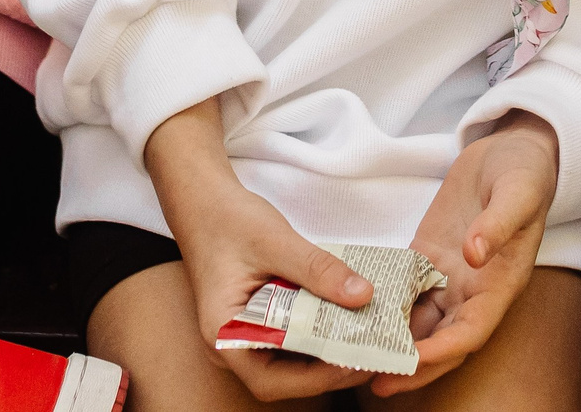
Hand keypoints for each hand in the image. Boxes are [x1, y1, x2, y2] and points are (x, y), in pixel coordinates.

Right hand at [146, 102, 374, 401]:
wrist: (205, 201)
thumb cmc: (228, 220)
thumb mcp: (275, 241)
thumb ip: (318, 269)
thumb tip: (364, 295)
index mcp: (223, 335)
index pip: (272, 379)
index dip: (317, 379)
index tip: (358, 361)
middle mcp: (232, 345)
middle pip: (285, 377)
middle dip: (331, 370)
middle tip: (376, 352)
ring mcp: (245, 335)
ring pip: (291, 359)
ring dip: (329, 352)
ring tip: (370, 336)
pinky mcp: (259, 321)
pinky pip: (292, 337)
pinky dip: (321, 332)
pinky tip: (349, 317)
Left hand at [377, 111, 559, 395]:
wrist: (514, 150)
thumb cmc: (525, 173)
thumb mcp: (519, 191)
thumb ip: (498, 224)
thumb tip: (475, 254)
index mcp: (500, 283)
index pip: (471, 331)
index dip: (443, 350)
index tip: (413, 361)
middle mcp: (473, 289)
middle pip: (442, 339)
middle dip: (413, 364)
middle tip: (377, 380)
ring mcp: (449, 274)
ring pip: (419, 320)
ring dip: (393, 341)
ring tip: (357, 355)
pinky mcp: (428, 255)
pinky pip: (404, 288)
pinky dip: (383, 305)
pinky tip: (354, 312)